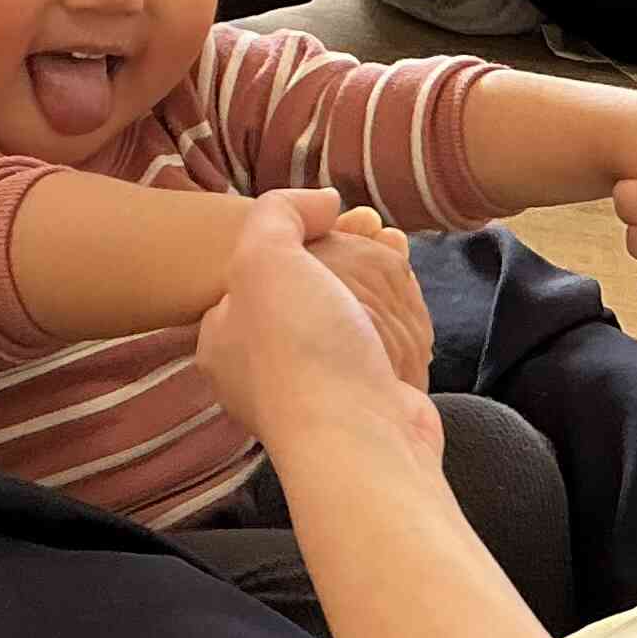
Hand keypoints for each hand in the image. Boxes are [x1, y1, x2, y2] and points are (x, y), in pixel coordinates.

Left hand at [200, 196, 440, 449]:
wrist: (361, 436)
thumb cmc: (300, 348)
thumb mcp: (264, 255)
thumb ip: (280, 212)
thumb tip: (322, 201)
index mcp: (224, 337)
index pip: (255, 272)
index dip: (299, 236)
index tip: (336, 218)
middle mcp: (263, 368)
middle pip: (309, 290)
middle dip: (349, 255)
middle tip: (377, 231)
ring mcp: (318, 387)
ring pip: (350, 315)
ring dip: (380, 281)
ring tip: (398, 252)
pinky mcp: (366, 398)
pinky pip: (382, 345)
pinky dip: (401, 320)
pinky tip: (412, 300)